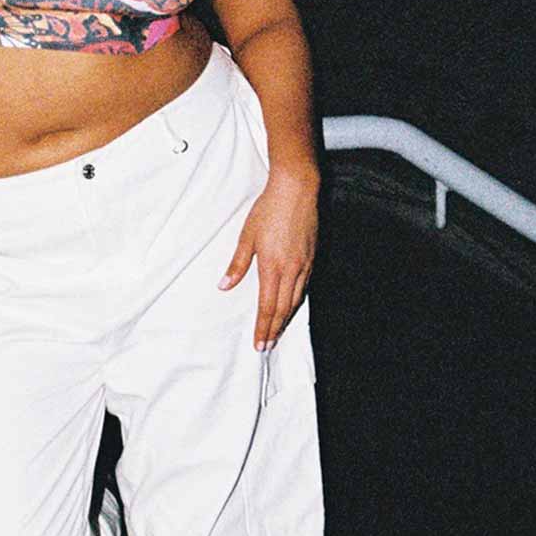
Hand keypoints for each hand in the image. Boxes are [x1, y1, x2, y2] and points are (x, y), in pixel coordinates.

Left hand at [218, 166, 317, 349]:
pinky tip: (291, 305)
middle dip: (275, 329)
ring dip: (285, 318)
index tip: (259, 343)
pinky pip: (304, 286)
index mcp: (272, 266)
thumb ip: (237, 264)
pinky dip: (296, 301)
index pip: (267, 306)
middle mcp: (291, 270)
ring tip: (277, 332)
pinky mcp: (311, 257)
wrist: (297, 189)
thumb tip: (224, 285)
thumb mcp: (247, 236)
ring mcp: (304, 264)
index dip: (263, 327)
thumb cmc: (269, 209)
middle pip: (283, 308)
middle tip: (267, 346)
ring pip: (295, 300)